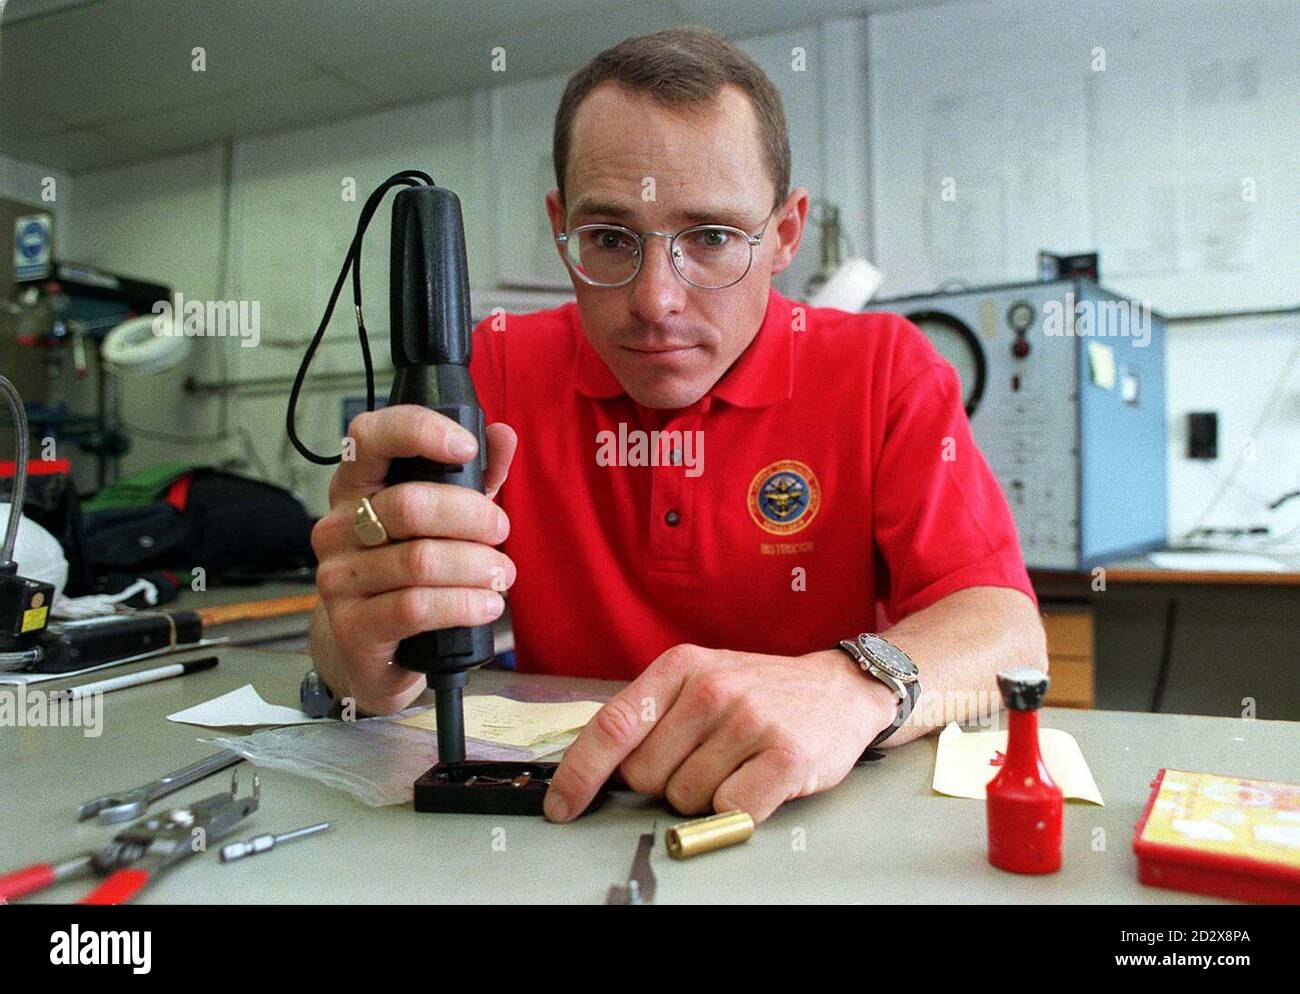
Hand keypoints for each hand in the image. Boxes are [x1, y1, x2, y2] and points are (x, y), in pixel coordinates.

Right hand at [309, 405, 517, 714]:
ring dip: (476, 566)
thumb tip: (502, 435)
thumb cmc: (406, 574)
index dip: (420, 431)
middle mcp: (337, 527)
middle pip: (409, 504)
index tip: (467, 447)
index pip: (369, 436)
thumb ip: (472, 478)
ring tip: (501, 576)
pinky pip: (415, 607)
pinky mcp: (351, 626)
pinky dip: (463, 604)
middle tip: (501, 531)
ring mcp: (338, 578)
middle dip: (472, 516)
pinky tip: (487, 605)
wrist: (365, 649)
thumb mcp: (442, 522)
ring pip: (420, 560)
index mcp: (355, 488)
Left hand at [544, 644, 897, 822]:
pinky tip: (756, 782)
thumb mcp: (699, 681)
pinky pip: (730, 811)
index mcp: (681, 667)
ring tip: (735, 765)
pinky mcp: (784, 756)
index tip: (560, 806)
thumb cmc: (759, 693)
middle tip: (702, 759)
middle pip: (645, 775)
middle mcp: (712, 689)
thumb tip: (592, 767)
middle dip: (663, 783)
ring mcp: (749, 722)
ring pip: (685, 799)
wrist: (839, 690)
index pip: (613, 726)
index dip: (579, 773)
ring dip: (703, 796)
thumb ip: (650, 716)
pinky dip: (737, 810)